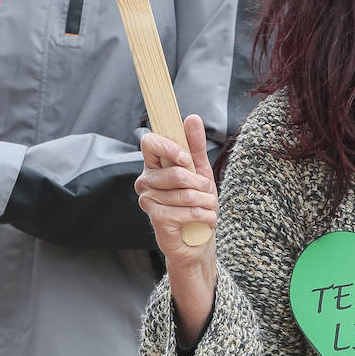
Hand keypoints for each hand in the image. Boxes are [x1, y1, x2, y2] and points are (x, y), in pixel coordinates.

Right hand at [137, 114, 217, 342]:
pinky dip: (203, 216)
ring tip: (209, 208)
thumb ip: (195, 145)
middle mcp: (146, 181)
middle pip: (173, 171)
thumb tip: (192, 117)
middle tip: (206, 191)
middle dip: (198, 183)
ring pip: (182, 193)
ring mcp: (148, 201)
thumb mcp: (201, 170)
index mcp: (155, 165)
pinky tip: (206, 221)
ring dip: (205, 202)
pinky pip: (184, 212)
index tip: (186, 157)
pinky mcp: (156, 220)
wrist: (200, 238)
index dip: (170, 148)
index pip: (150, 142)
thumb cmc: (198, 202)